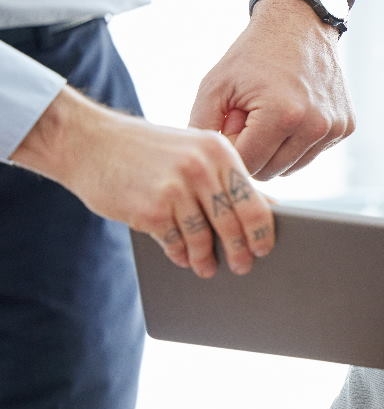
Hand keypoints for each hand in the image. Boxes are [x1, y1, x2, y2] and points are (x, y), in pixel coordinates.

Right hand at [12, 87, 274, 277]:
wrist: (89, 141)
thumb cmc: (149, 150)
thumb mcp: (195, 150)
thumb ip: (227, 177)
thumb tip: (268, 208)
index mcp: (219, 152)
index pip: (253, 201)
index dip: (262, 232)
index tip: (264, 248)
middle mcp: (201, 169)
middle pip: (233, 224)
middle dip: (240, 251)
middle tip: (243, 266)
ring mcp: (175, 190)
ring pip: (203, 238)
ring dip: (206, 258)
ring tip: (207, 267)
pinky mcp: (151, 210)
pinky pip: (175, 243)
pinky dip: (180, 254)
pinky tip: (182, 258)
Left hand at [190, 0, 352, 179]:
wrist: (299, 26)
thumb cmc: (253, 55)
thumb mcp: (215, 85)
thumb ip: (202, 128)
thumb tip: (208, 164)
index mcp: (282, 114)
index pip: (247, 164)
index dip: (231, 148)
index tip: (229, 124)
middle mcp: (315, 125)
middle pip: (270, 171)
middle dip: (253, 151)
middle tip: (249, 118)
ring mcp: (335, 128)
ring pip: (291, 167)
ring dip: (275, 150)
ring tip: (270, 116)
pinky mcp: (345, 127)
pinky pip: (311, 153)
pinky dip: (296, 141)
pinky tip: (292, 113)